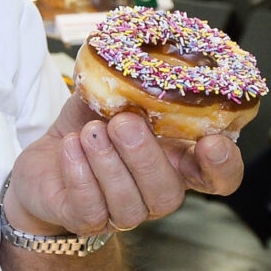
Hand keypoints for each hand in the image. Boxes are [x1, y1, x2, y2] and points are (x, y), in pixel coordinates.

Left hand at [6, 97, 240, 238]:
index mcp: (175, 163)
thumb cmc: (90, 127)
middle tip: (123, 123)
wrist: (47, 158)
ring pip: (129, 203)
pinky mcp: (85, 220)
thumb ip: (131, 81)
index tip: (212, 142)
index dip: (223, 166)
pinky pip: (90, 209)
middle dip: (145, 156)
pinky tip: (70, 147)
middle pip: (169, 192)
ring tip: (89, 132)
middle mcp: (155, 193)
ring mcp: (122, 212)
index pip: (218, 178)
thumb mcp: (112, 98)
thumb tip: (138, 50)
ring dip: (108, 163)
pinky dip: (80, 175)